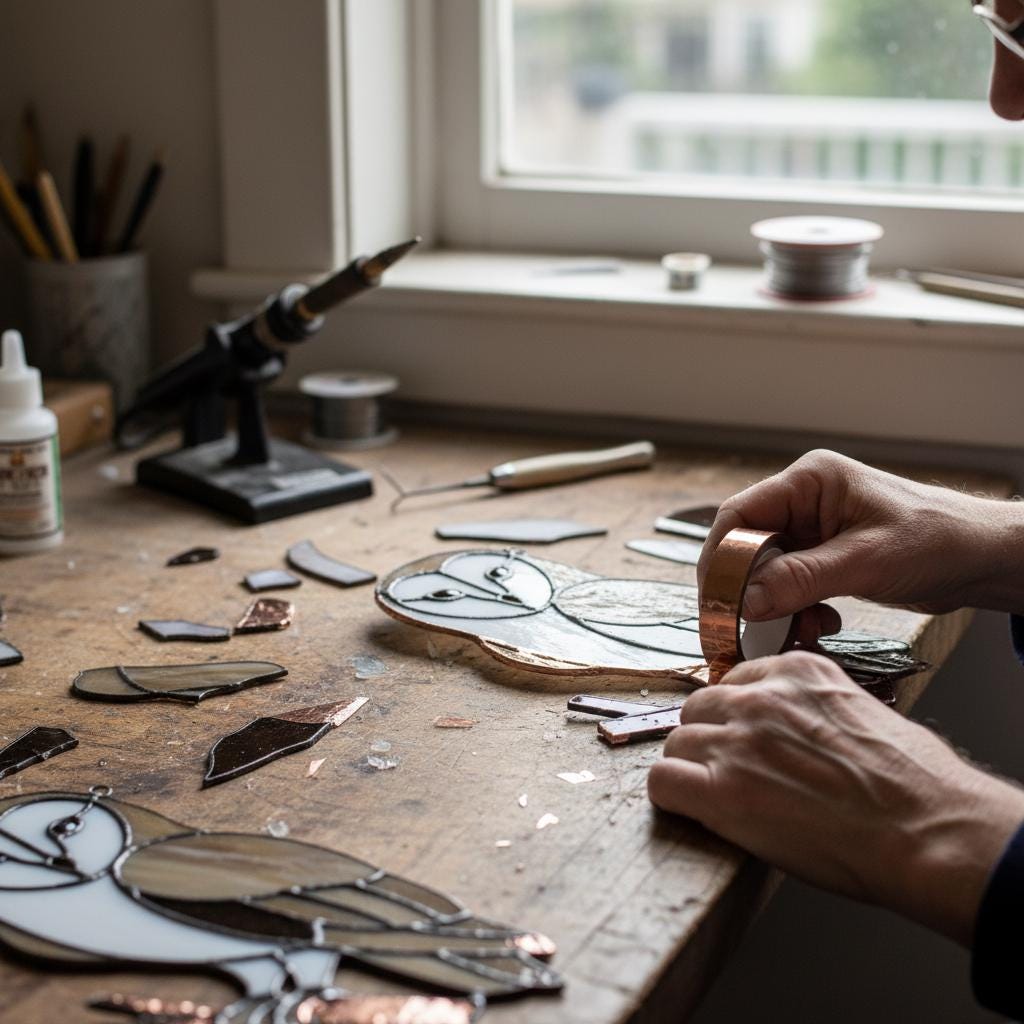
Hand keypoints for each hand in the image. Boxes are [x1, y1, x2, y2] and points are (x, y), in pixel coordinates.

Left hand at [648, 651, 1023, 944]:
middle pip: (698, 709)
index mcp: (795, 671)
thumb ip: (815, 708)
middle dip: (708, 740)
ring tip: (718, 799)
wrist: (927, 829)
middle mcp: (759, 698)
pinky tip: (694, 811)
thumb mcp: (863, 711)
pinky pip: (662, 782)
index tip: (744, 742)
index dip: (734, 718)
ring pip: (676, 744)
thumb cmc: (915, 782)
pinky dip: (671, 798)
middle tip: (729, 774)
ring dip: (691, 770)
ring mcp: (737, 741)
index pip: (733, 683)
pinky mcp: (721, 791)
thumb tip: (799, 730)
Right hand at [698, 449, 1023, 621]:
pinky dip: (795, 609)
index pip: (739, 514)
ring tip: (799, 629)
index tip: (715, 598)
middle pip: (747, 545)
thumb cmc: (937, 541)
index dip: (720, 556)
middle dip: (748, 589)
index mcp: (809, 481)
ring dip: (775, 605)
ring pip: (765, 570)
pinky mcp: (823, 555)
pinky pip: (788, 584)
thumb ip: (801, 579)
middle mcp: (803, 501)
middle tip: (748, 625)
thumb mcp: (865, 561)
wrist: (982, 559)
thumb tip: (745, 601)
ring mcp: (812, 529)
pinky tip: (820, 622)